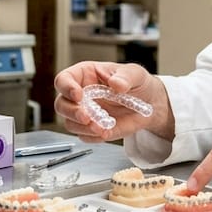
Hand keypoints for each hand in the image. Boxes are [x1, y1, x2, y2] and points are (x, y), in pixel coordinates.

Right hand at [53, 62, 172, 142]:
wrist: (150, 103)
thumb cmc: (137, 83)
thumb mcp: (135, 74)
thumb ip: (125, 77)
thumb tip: (116, 84)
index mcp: (85, 75)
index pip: (64, 80)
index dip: (67, 87)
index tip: (78, 95)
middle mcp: (80, 95)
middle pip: (61, 104)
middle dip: (72, 112)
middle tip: (86, 117)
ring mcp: (85, 113)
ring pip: (70, 123)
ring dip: (83, 128)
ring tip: (101, 128)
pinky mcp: (92, 129)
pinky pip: (85, 136)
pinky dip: (94, 136)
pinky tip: (106, 132)